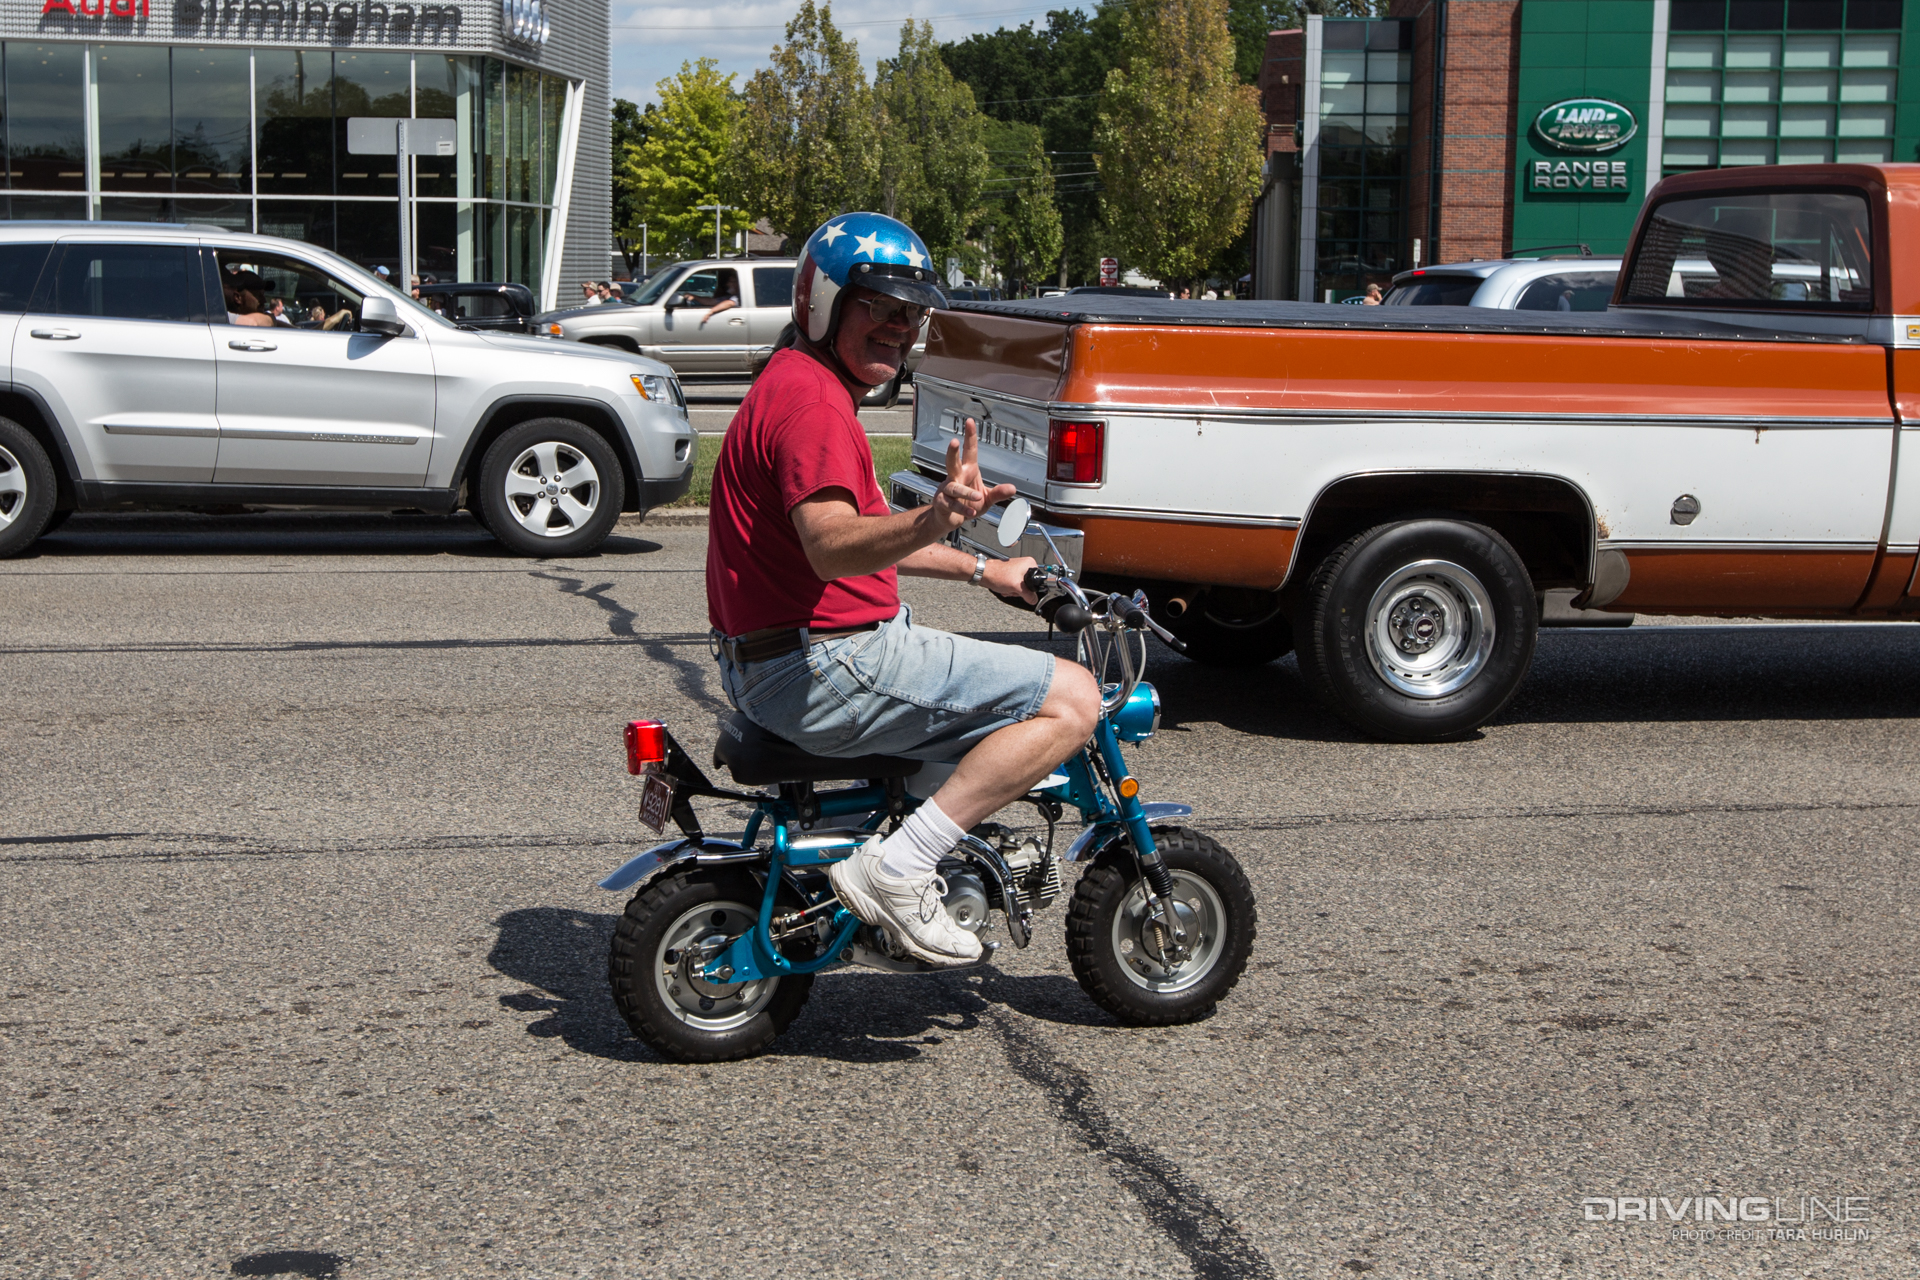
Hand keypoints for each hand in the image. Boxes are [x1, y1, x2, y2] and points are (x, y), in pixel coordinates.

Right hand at [927, 418, 1015, 533]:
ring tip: (977, 496)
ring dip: (965, 492)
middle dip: (953, 452)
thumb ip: (998, 493)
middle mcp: (955, 477)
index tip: (970, 421)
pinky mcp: (942, 503)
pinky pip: (952, 504)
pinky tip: (971, 512)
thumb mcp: (987, 498)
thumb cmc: (967, 504)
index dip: (970, 436)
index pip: (969, 450)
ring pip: (954, 487)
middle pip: (952, 462)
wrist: (949, 519)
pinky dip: (962, 508)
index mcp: (967, 471)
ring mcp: (946, 489)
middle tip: (954, 441)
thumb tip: (1013, 488)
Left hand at [982, 555, 1038, 603]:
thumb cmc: (997, 575)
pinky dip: (1010, 589)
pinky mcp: (1012, 574)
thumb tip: (1034, 600)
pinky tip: (1005, 588)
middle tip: (1012, 588)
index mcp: (1030, 564)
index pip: (1038, 581)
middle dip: (1019, 591)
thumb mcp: (1017, 587)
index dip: (1030, 589)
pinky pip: (1015, 586)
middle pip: (1029, 585)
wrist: (984, 574)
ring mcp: (1018, 570)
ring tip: (1007, 587)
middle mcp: (1025, 565)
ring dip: (1014, 591)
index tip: (1023, 591)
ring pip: (1021, 587)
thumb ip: (1028, 595)